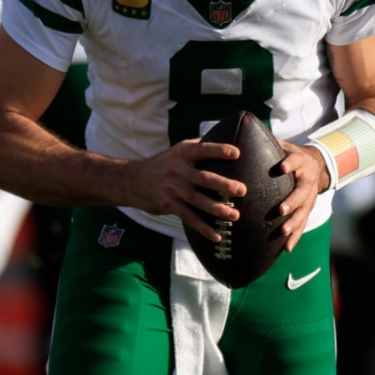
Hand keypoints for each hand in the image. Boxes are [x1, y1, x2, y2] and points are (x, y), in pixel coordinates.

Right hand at [126, 138, 246, 242]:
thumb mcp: (177, 150)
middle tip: (242, 190)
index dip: (219, 150)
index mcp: (183, 153)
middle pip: (204, 178)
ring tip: (235, 215)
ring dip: (217, 209)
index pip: (203, 149)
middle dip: (223, 185)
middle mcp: (178, 170)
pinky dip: (203, 228)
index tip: (237, 153)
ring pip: (198, 200)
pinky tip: (217, 235)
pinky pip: (189, 217)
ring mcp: (172, 188)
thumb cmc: (164, 164)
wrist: (132, 180)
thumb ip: (198, 146)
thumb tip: (224, 139)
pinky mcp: (168, 205)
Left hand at [276, 140, 329, 251]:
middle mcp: (307, 180)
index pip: (296, 160)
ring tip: (282, 231)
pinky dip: (295, 237)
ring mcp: (309, 197)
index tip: (283, 167)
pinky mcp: (307, 210)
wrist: (316, 166)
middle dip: (292, 201)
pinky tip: (287, 248)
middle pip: (302, 191)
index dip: (291, 163)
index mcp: (300, 162)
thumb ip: (267, 142)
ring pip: (303, 211)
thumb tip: (242, 132)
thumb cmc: (291, 155)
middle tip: (281, 209)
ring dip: (294, 222)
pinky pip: (302, 225)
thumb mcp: (284, 145)